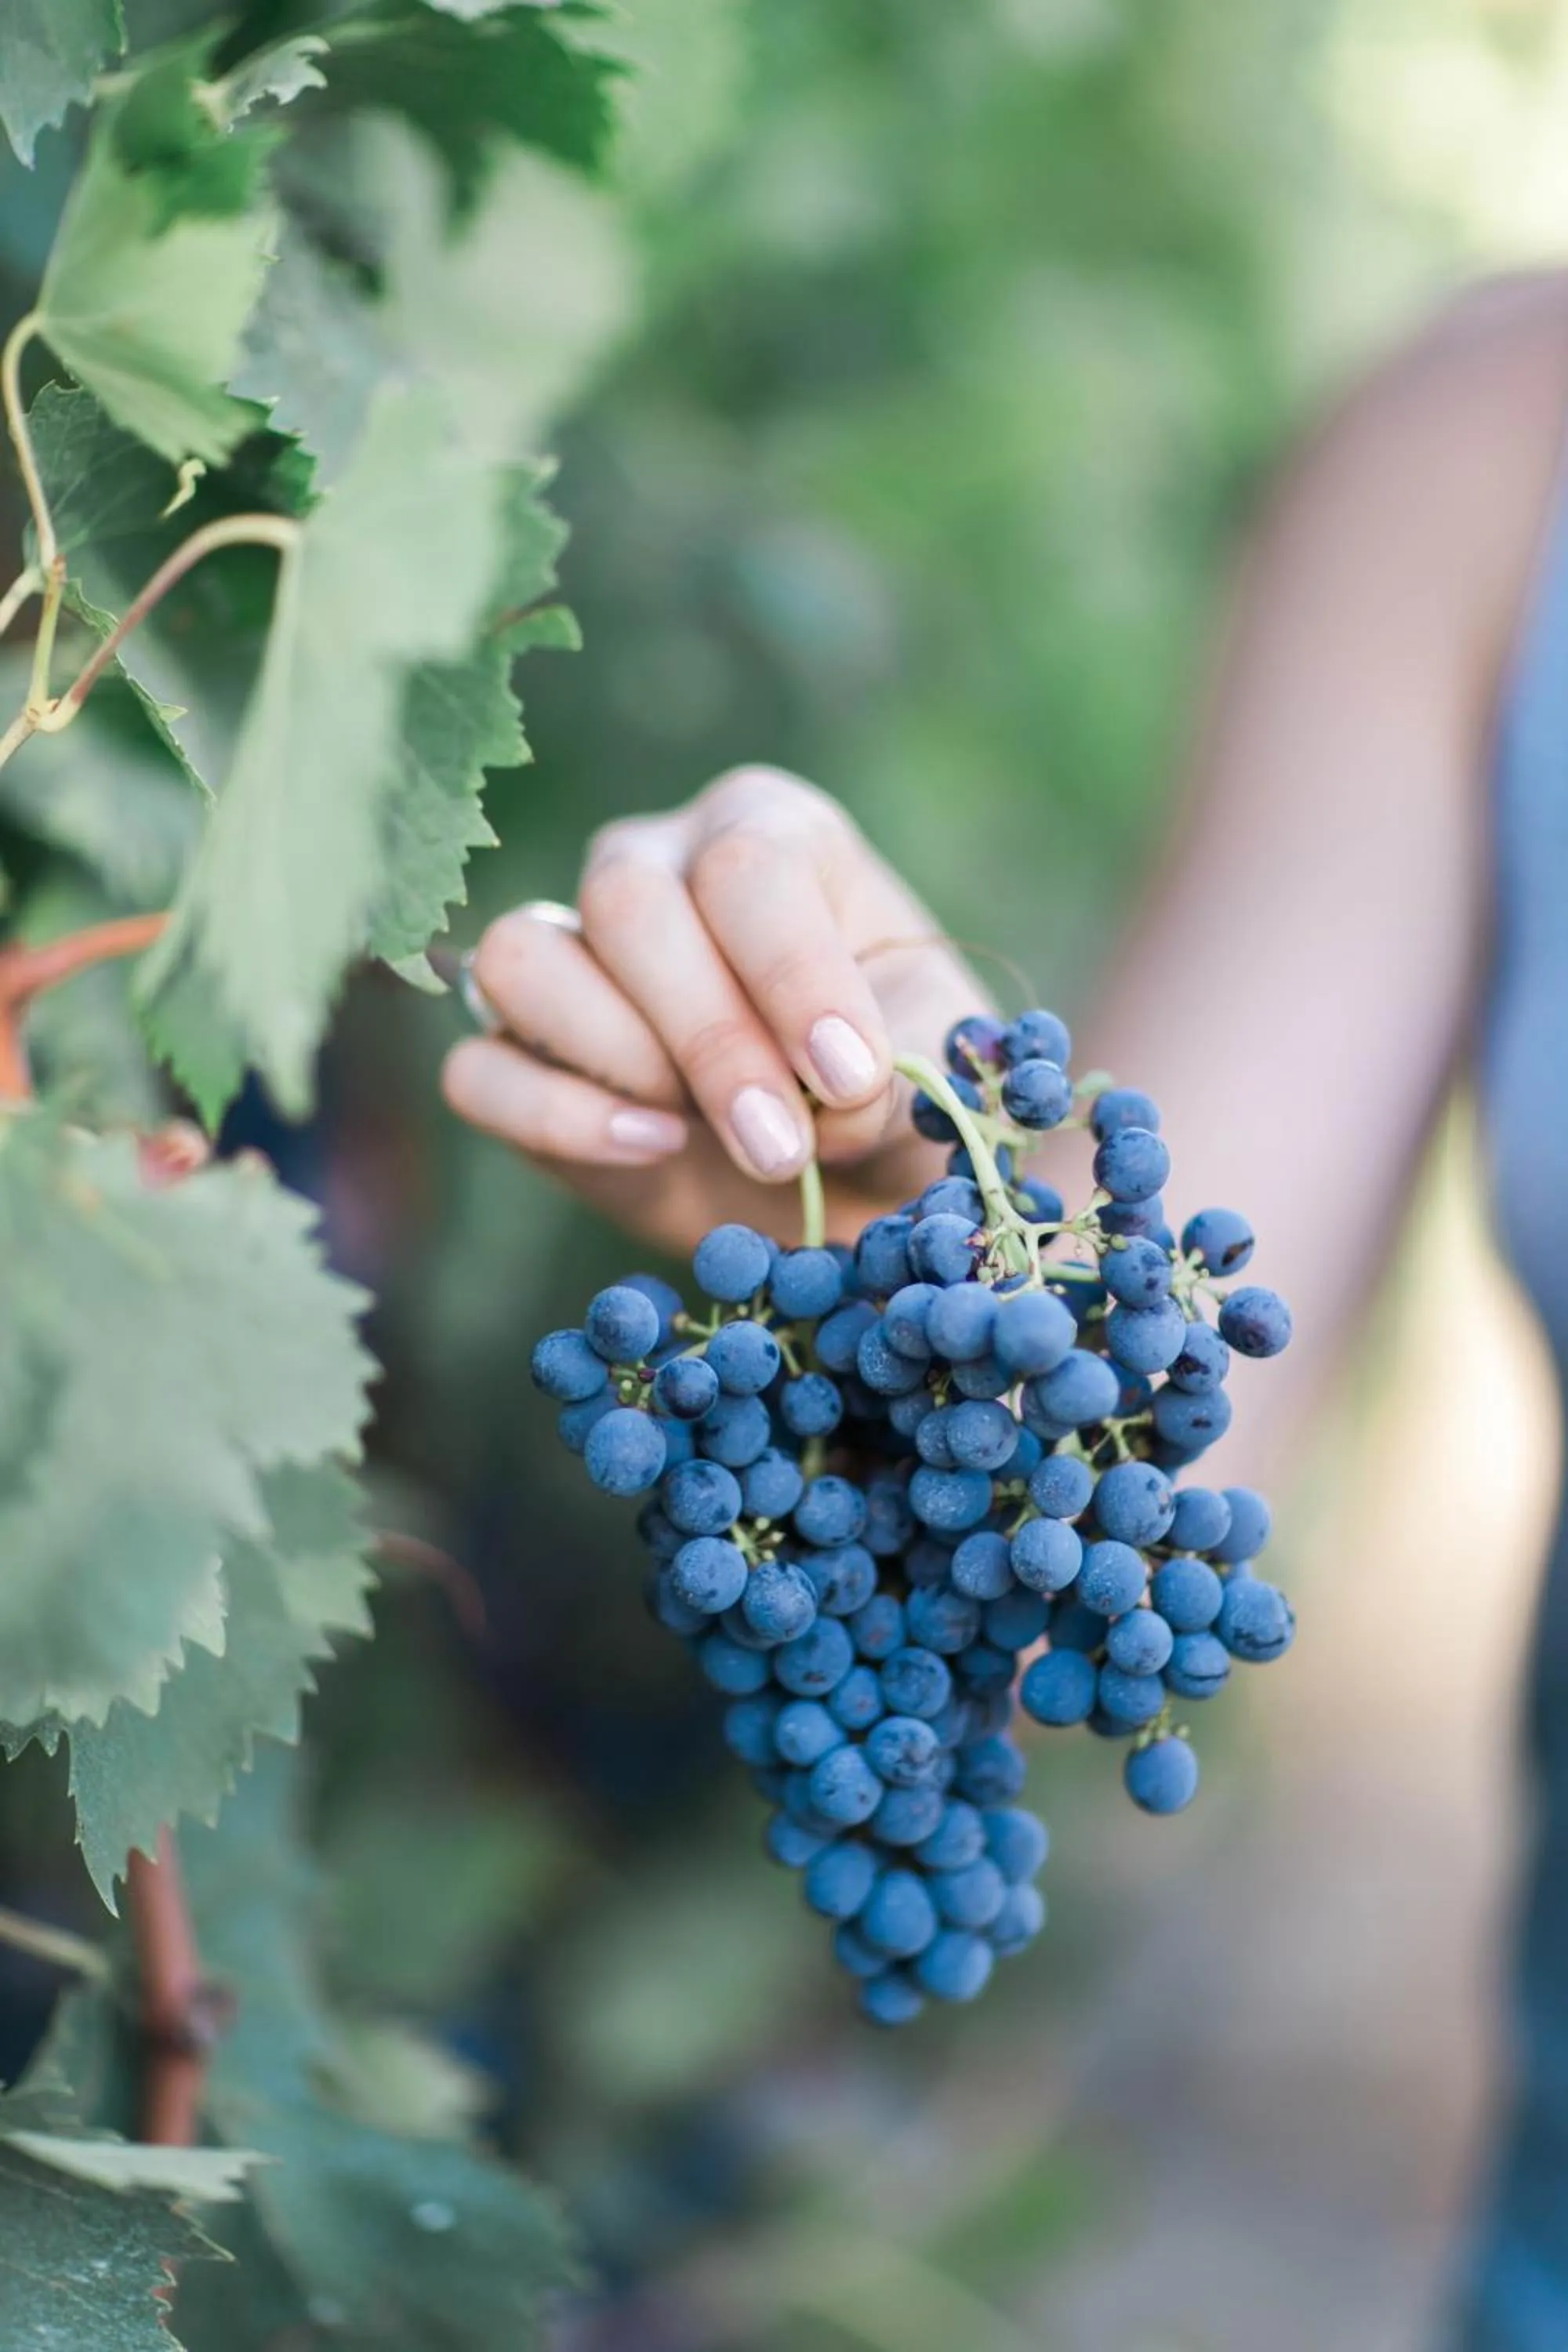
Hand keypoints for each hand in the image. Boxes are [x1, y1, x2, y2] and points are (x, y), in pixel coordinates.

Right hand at [441, 765, 987, 1254]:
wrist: (849, 1178)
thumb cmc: (893, 1089)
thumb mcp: (926, 1066)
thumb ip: (887, 1075)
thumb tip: (818, 1103)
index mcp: (765, 831)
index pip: (745, 866)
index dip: (793, 976)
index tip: (848, 1076)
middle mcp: (651, 865)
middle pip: (628, 904)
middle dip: (711, 1038)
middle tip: (781, 1146)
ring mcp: (569, 953)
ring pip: (523, 961)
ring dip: (623, 1062)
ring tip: (709, 1130)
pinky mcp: (516, 1055)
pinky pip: (478, 1071)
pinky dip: (557, 1119)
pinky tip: (653, 1149)